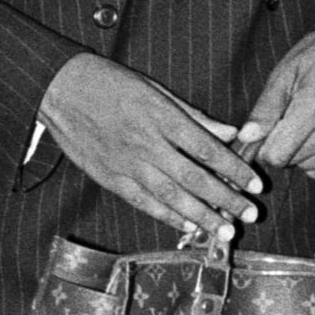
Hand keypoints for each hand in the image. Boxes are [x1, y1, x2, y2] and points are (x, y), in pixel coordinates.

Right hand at [37, 56, 263, 239]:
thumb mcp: (155, 88)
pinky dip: (167, 216)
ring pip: (171, 197)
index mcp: (162, 117)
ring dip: (202, 217)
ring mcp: (127, 164)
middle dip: (226, 200)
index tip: (256, 184)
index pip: (207, 149)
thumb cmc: (109, 82)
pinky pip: (143, 202)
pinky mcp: (110, 178)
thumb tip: (231, 132)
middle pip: (195, 179)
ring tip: (225, 232)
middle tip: (250, 216)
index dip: (235, 169)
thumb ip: (194, 115)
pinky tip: (187, 226)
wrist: (59, 89)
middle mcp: (147, 144)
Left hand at [239, 22, 314, 180]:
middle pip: (295, 163)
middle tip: (289, 126)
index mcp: (313, 105)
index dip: (267, 148)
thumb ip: (265, 109)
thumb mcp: (284, 73)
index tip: (270, 134)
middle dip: (285, 149)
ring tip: (307, 131)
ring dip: (305, 157)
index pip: (277, 155)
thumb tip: (247, 138)